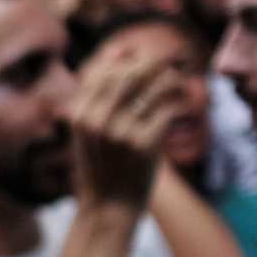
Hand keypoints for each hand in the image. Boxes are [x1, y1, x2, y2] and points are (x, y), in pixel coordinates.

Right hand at [69, 51, 188, 209]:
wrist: (109, 205)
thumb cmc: (103, 162)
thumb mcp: (89, 128)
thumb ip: (99, 94)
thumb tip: (118, 50)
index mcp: (78, 114)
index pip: (105, 69)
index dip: (128, 59)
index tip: (142, 61)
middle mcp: (96, 120)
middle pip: (132, 72)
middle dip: (155, 64)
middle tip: (168, 67)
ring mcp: (119, 132)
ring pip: (157, 86)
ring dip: (172, 81)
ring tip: (176, 85)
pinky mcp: (144, 143)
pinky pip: (170, 109)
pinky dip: (177, 106)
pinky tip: (178, 109)